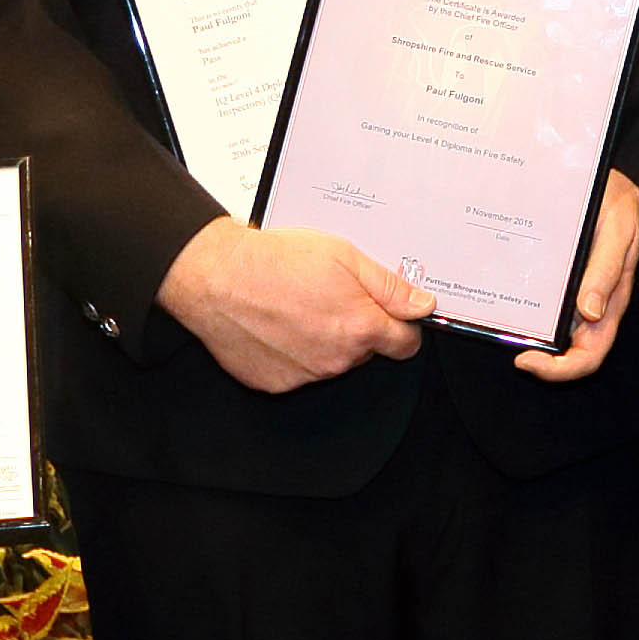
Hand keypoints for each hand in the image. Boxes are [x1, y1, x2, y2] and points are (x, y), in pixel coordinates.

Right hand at [156, 218, 429, 393]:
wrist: (215, 278)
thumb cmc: (274, 262)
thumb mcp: (345, 256)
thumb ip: (389, 286)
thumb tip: (422, 305)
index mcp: (361, 328)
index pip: (406, 344)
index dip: (401, 325)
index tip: (391, 314)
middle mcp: (337, 359)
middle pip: (367, 352)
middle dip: (358, 327)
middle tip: (331, 296)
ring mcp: (306, 375)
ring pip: (332, 362)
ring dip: (324, 340)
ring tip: (298, 306)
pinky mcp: (277, 383)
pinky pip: (299, 371)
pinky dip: (294, 353)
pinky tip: (278, 324)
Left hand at [514, 171, 638, 382]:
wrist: (615, 186)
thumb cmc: (622, 208)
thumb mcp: (618, 232)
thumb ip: (606, 270)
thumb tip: (590, 313)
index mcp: (610, 303)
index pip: (589, 354)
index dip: (560, 369)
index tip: (527, 360)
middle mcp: (590, 306)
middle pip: (566, 352)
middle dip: (538, 359)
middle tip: (508, 345)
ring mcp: (573, 294)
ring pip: (550, 330)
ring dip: (526, 334)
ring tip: (498, 321)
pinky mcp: (559, 279)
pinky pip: (541, 302)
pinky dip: (522, 306)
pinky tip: (501, 294)